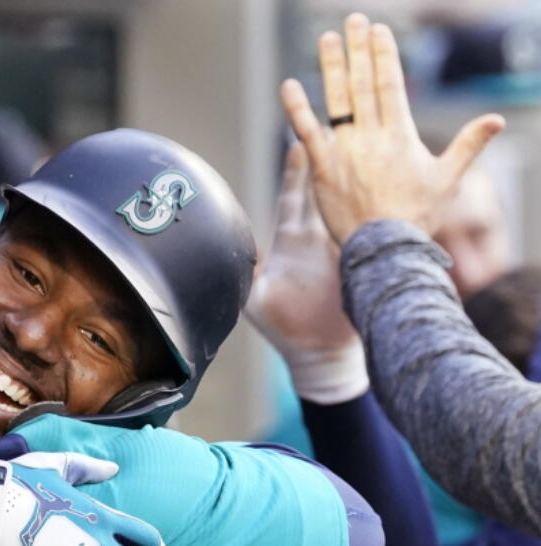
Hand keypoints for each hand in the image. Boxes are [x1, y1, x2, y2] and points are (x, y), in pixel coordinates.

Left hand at [245, 142, 367, 403]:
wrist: (320, 355)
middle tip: (341, 126)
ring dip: (360, 180)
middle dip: (333, 160)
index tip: (299, 140)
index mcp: (292, 241)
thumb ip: (242, 273)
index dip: (296, 170)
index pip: (294, 197)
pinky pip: (371, 234)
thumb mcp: (255, 298)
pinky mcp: (362, 264)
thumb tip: (219, 253)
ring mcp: (343, 248)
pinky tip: (391, 188)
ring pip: (351, 207)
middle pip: (326, 191)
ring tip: (369, 148)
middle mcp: (318, 239)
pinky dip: (379, 214)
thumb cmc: (285, 328)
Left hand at [280, 13, 503, 243]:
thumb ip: (468, 145)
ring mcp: (345, 151)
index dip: (383, 55)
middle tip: (352, 21)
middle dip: (358, 50)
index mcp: (401, 135)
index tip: (377, 32)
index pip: (390, 84)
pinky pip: (306, 133)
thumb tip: (496, 119)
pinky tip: (288, 85)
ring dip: (331, 67)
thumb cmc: (417, 217)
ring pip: (336, 101)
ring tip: (328, 39)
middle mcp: (372, 137)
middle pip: (362, 84)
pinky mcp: (322, 169)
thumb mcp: (448, 178)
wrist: (386, 248)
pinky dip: (297, 108)